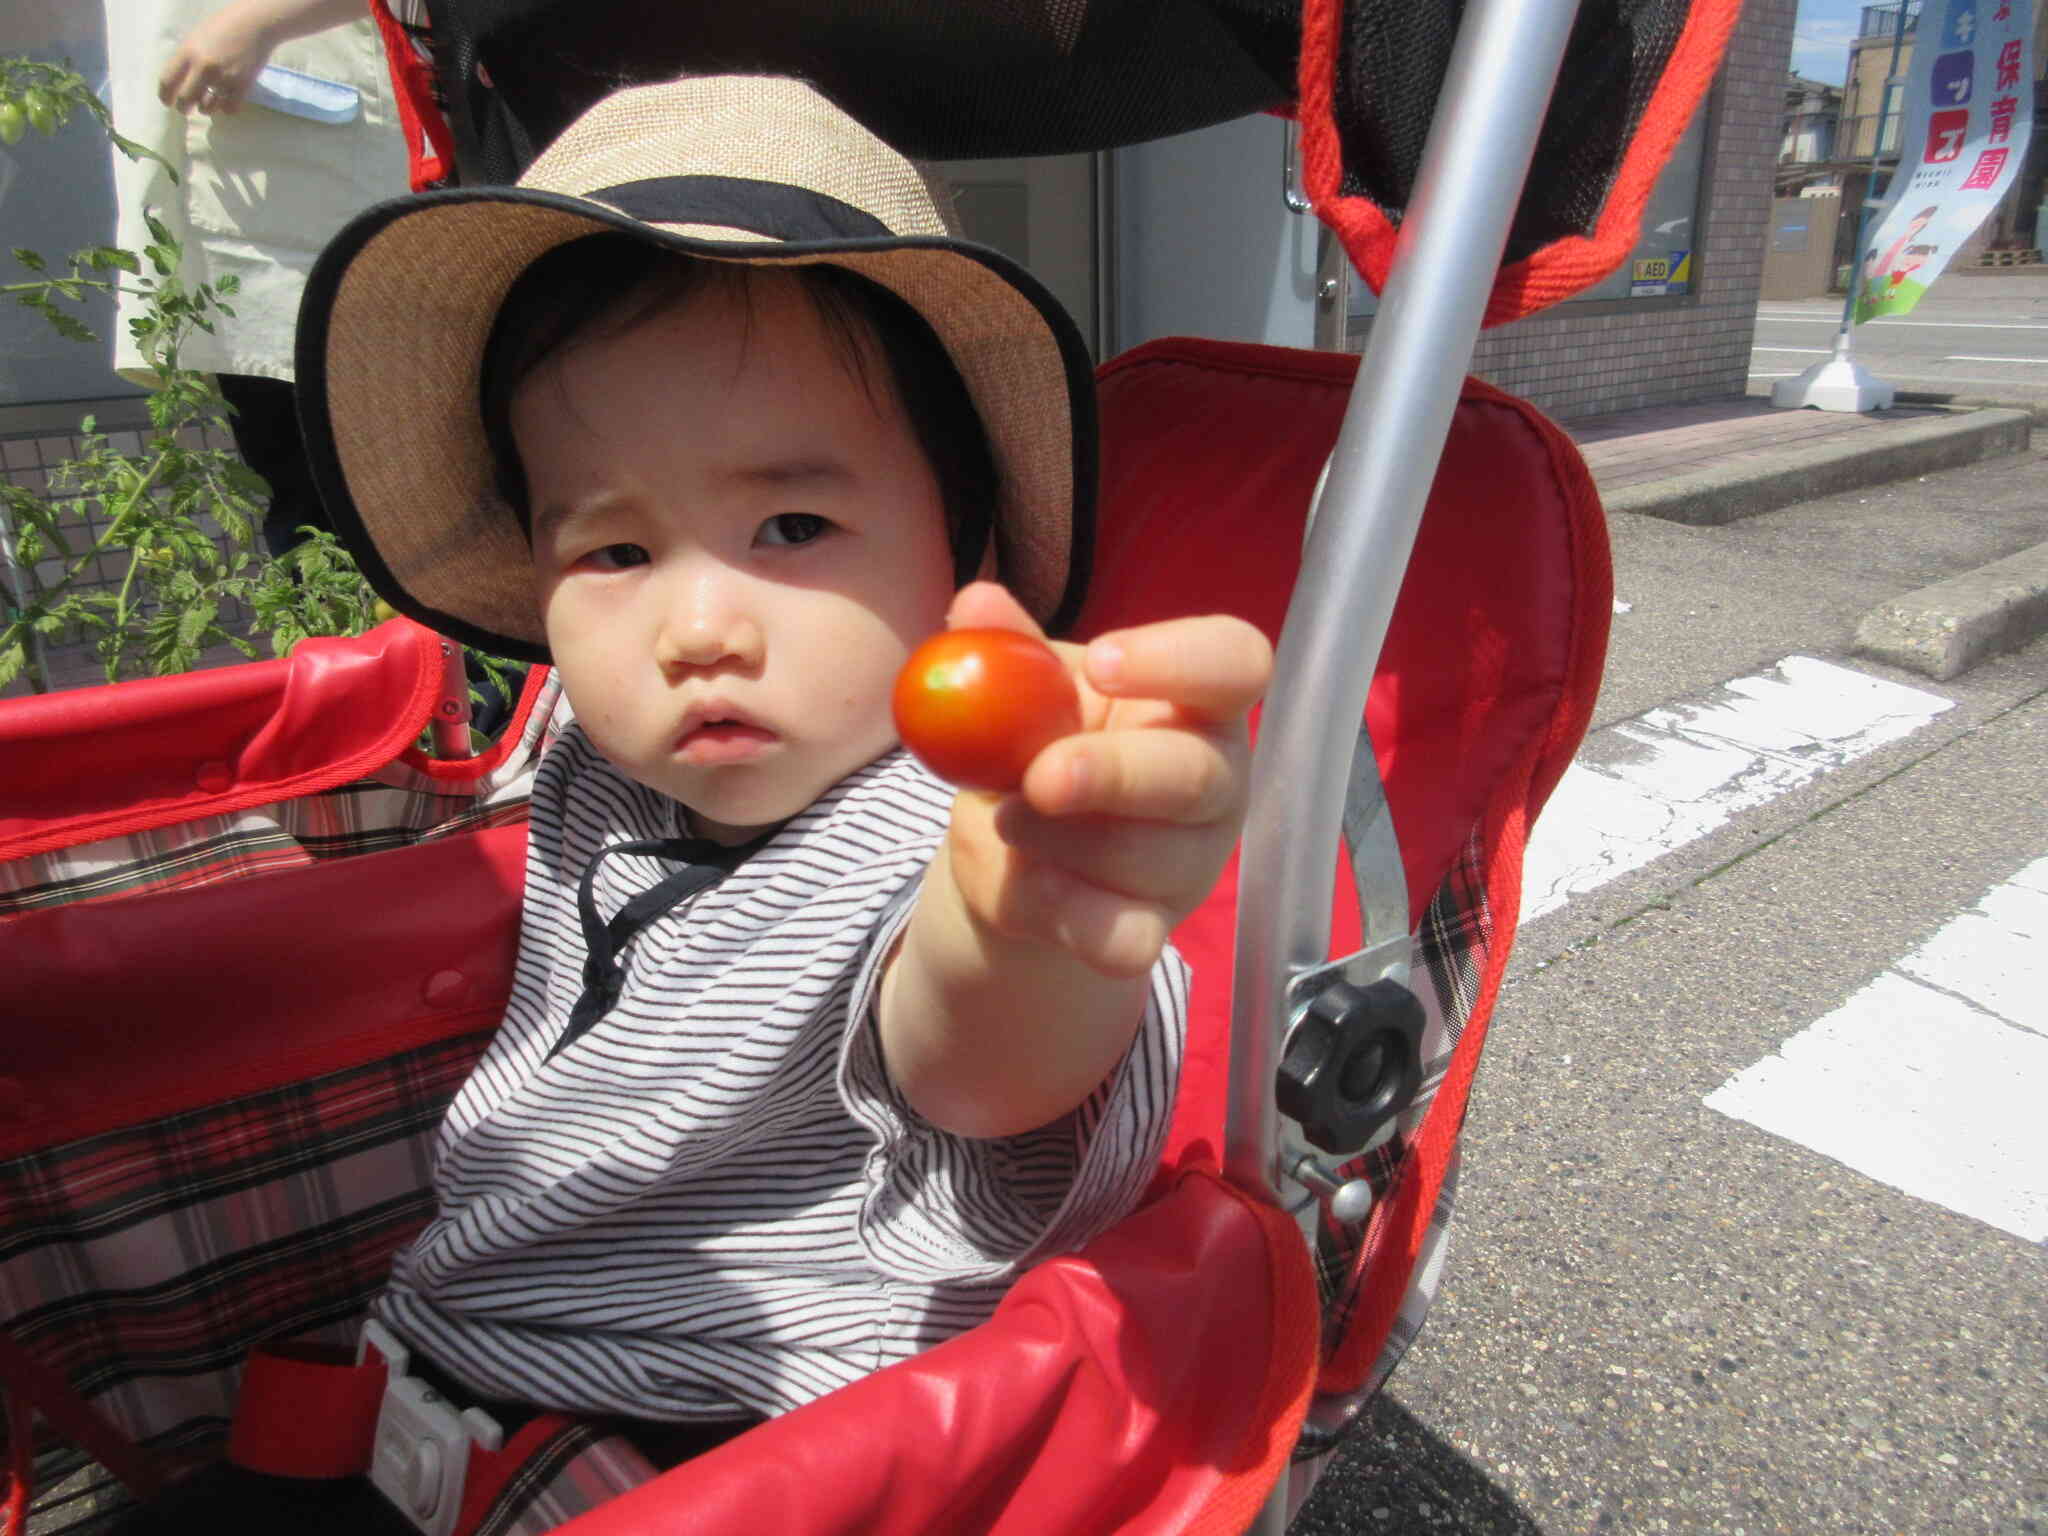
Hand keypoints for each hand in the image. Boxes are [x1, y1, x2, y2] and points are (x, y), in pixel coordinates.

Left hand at [159, 2, 280, 114]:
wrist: (254, 24)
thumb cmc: (223, 26)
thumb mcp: (195, 38)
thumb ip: (186, 58)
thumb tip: (180, 80)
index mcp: (187, 52)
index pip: (167, 81)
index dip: (165, 96)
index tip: (167, 102)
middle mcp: (203, 67)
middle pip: (185, 99)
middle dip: (183, 108)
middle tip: (185, 109)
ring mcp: (224, 78)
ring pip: (208, 107)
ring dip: (205, 108)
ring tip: (208, 103)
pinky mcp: (243, 86)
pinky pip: (229, 108)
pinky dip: (226, 108)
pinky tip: (226, 101)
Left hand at [940, 581, 1271, 978]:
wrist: (1011, 850)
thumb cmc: (1042, 745)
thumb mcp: (1024, 692)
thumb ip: (1006, 651)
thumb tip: (975, 603)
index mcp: (1197, 700)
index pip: (1236, 663)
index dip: (1178, 661)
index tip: (1102, 663)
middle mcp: (1215, 779)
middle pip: (1197, 774)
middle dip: (1112, 773)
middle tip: (1039, 776)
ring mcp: (1194, 861)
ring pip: (1146, 856)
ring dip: (1057, 839)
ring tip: (1009, 820)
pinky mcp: (1153, 930)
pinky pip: (1124, 937)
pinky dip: (1063, 914)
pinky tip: (1031, 886)